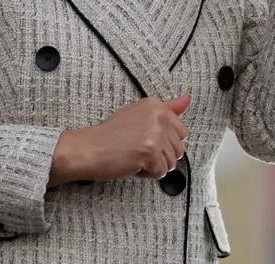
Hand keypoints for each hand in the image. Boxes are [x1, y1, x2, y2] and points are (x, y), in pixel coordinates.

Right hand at [48, 93, 189, 185]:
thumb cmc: (109, 136)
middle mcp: (158, 116)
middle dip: (161, 156)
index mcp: (156, 105)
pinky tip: (132, 164)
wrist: (88, 149)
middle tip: (138, 150)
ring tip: (134, 156)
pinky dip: (147, 174)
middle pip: (178, 149)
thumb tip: (187, 99)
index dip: (164, 143)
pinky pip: (161, 173)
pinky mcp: (150, 152)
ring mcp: (154, 133)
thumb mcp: (139, 115)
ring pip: (171, 162)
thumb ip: (166, 109)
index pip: (181, 132)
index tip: (145, 140)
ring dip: (153, 166)